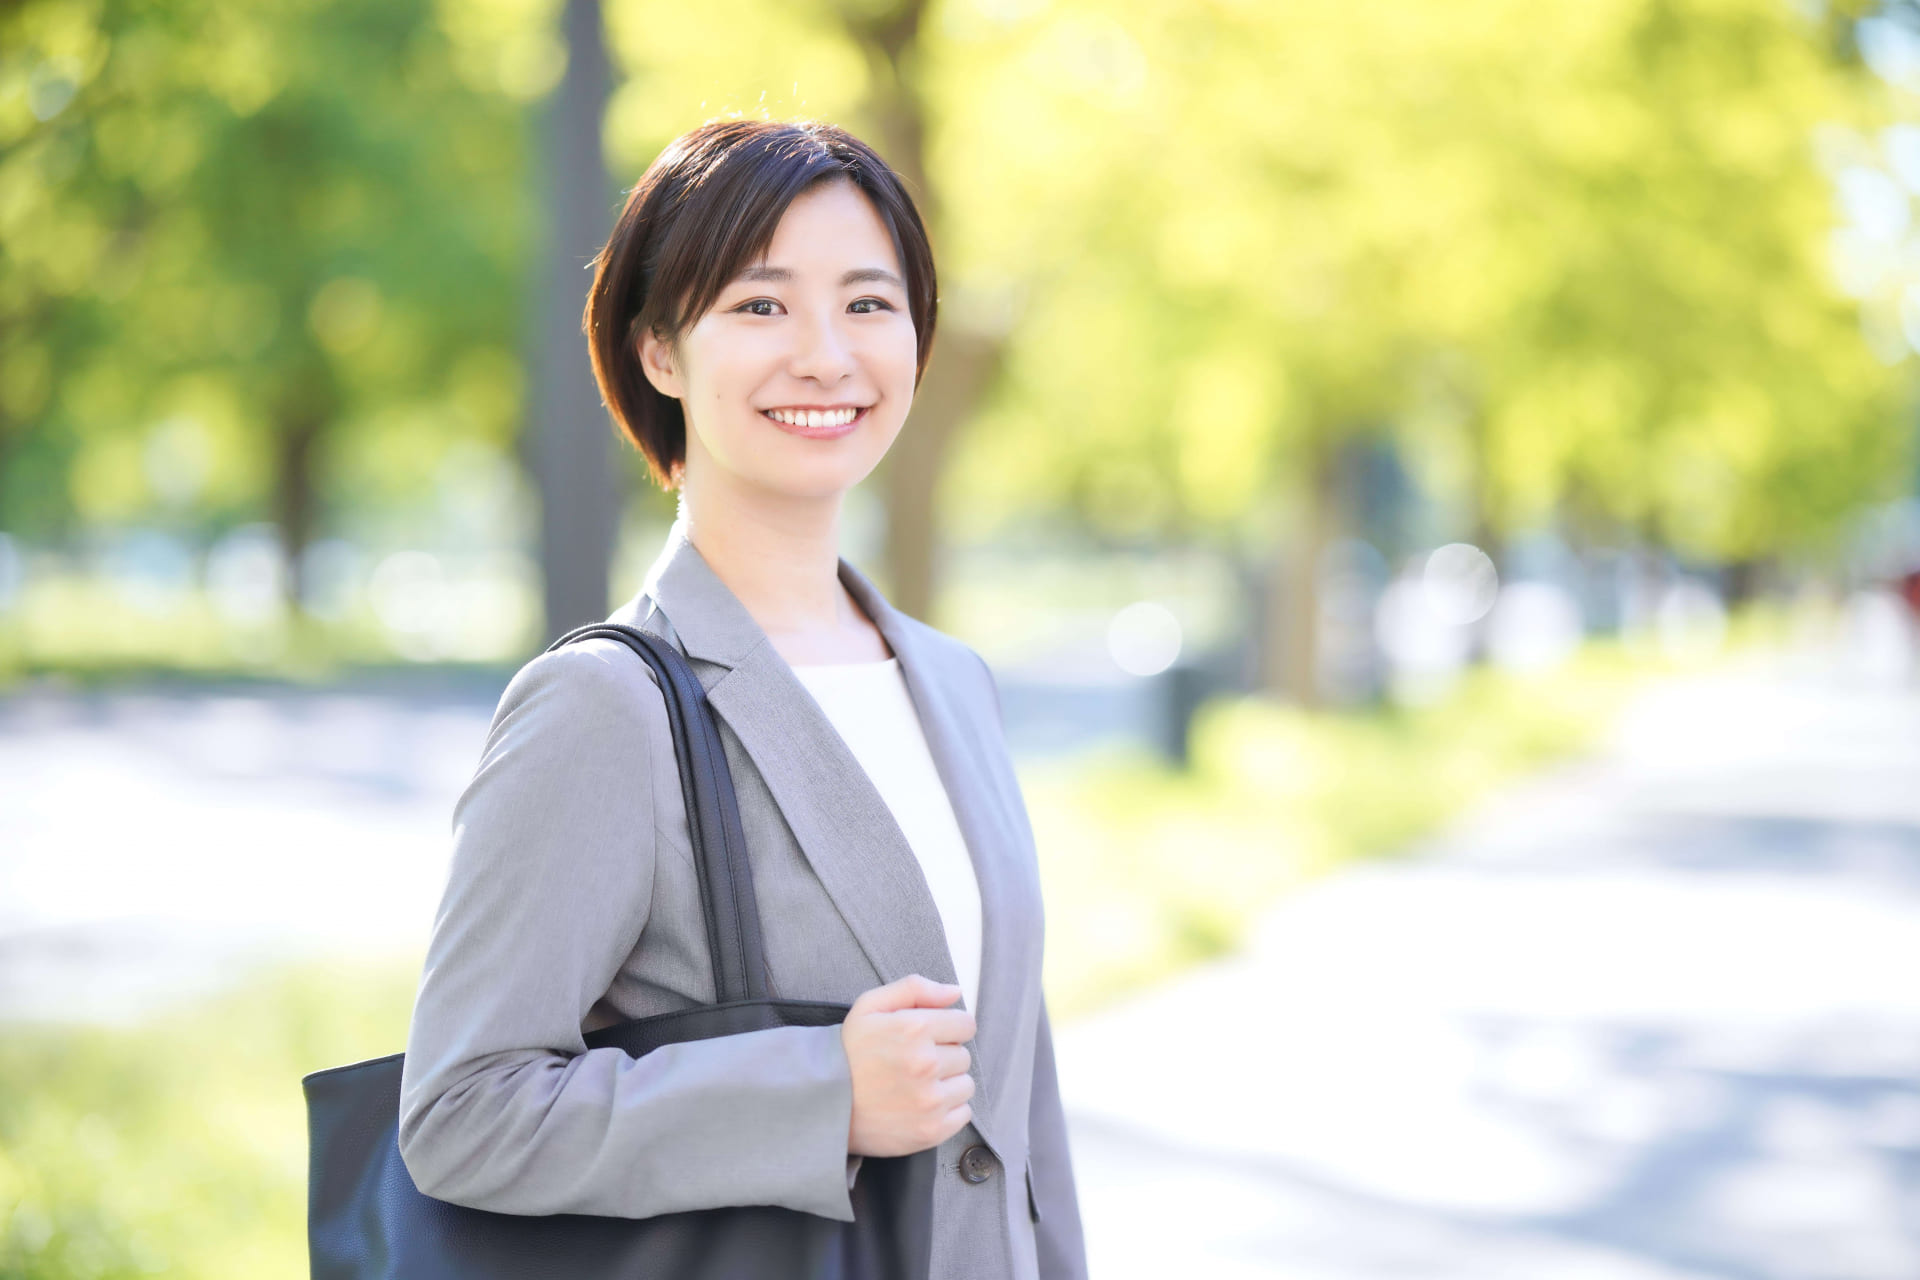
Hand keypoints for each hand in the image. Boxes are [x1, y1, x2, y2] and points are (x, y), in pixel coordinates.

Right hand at [841, 974, 976, 1156]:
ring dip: (948, 1084)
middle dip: (944, 1056)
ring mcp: (930, 1100)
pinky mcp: (931, 1130)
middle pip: (964, 1055)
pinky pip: (963, 1114)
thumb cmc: (847, 1052)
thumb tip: (955, 992)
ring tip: (916, 1086)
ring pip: (965, 1085)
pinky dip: (948, 1110)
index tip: (931, 1038)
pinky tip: (921, 1106)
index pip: (966, 1024)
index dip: (949, 1029)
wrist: (820, 1103)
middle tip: (914, 1064)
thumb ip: (915, 989)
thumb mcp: (870, 1006)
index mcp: (915, 1028)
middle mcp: (926, 1063)